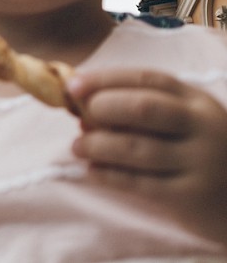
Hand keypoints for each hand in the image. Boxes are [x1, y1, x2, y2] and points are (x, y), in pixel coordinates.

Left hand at [68, 69, 226, 243]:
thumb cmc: (203, 153)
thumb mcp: (186, 121)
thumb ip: (144, 109)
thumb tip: (83, 105)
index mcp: (196, 101)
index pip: (147, 79)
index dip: (106, 79)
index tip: (73, 85)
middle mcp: (202, 127)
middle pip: (143, 108)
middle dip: (103, 108)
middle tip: (80, 117)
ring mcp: (200, 162)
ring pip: (137, 148)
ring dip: (98, 145)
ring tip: (78, 146)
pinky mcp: (192, 197)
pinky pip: (140, 183)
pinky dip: (109, 175)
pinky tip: (92, 171)